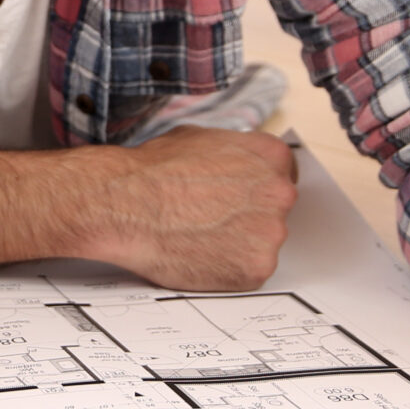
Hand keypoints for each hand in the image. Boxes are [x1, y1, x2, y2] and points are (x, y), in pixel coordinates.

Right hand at [86, 126, 299, 291]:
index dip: (255, 189)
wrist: (127, 205)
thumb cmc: (152, 171)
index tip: (239, 199)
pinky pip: (248, 271)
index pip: (281, 175)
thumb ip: (230, 151)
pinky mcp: (256, 268)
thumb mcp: (197, 137)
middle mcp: (279, 192)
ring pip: (262, 243)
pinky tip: (200, 256)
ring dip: (238, 244)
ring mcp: (271, 233)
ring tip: (200, 238)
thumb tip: (231, 160)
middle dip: (248, 217)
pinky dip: (227, 269)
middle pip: (275, 210)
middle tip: (213, 220)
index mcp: (270, 156)